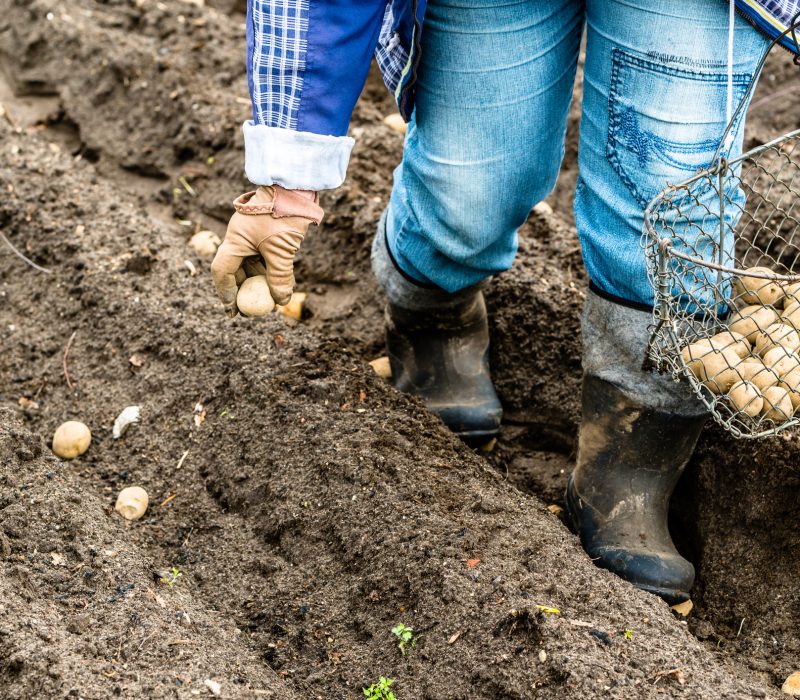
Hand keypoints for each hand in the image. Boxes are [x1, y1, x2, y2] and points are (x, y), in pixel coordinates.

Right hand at [210, 186, 322, 316]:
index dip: (226, 293)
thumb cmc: (284, 215)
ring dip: (258, 281)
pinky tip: (279, 282)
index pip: (222, 271)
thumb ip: (280, 277)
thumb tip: (280, 301)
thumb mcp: (282, 250)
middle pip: (235, 269)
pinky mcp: (266, 231)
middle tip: (250, 310)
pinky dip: (268, 269)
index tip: (233, 311)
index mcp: (234, 240)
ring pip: (250, 263)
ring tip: (269, 299)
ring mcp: (252, 233)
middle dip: (241, 290)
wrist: (296, 185)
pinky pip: (262, 255)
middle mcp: (239, 236)